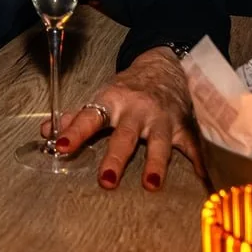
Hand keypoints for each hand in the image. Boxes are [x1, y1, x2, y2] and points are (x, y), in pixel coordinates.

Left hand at [49, 48, 199, 190]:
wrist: (164, 67)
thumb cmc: (128, 88)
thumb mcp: (102, 97)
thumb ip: (76, 118)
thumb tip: (47, 132)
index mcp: (113, 102)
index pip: (90, 117)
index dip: (75, 131)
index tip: (60, 146)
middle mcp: (137, 111)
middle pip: (125, 135)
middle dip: (116, 158)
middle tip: (106, 181)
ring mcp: (163, 119)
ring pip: (159, 142)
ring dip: (155, 163)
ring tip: (151, 185)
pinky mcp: (183, 126)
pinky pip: (194, 145)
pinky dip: (201, 160)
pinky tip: (205, 177)